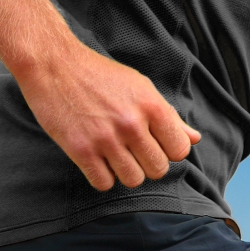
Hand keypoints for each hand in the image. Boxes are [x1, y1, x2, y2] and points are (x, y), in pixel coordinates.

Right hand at [16, 46, 202, 190]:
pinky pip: (103, 183)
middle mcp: (131, 124)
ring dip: (126, 172)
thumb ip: (169, 116)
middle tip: (134, 151)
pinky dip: (103, 177)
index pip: (179, 150)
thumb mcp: (141, 88)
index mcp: (152, 106)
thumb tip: (194, 138)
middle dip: (149, 164)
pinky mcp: (80, 150)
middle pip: (158, 169)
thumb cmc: (101, 76)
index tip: (156, 144)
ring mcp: (105, 139)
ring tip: (117, 156)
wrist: (55, 66)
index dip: (170, 151)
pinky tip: (99, 161)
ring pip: (133, 180)